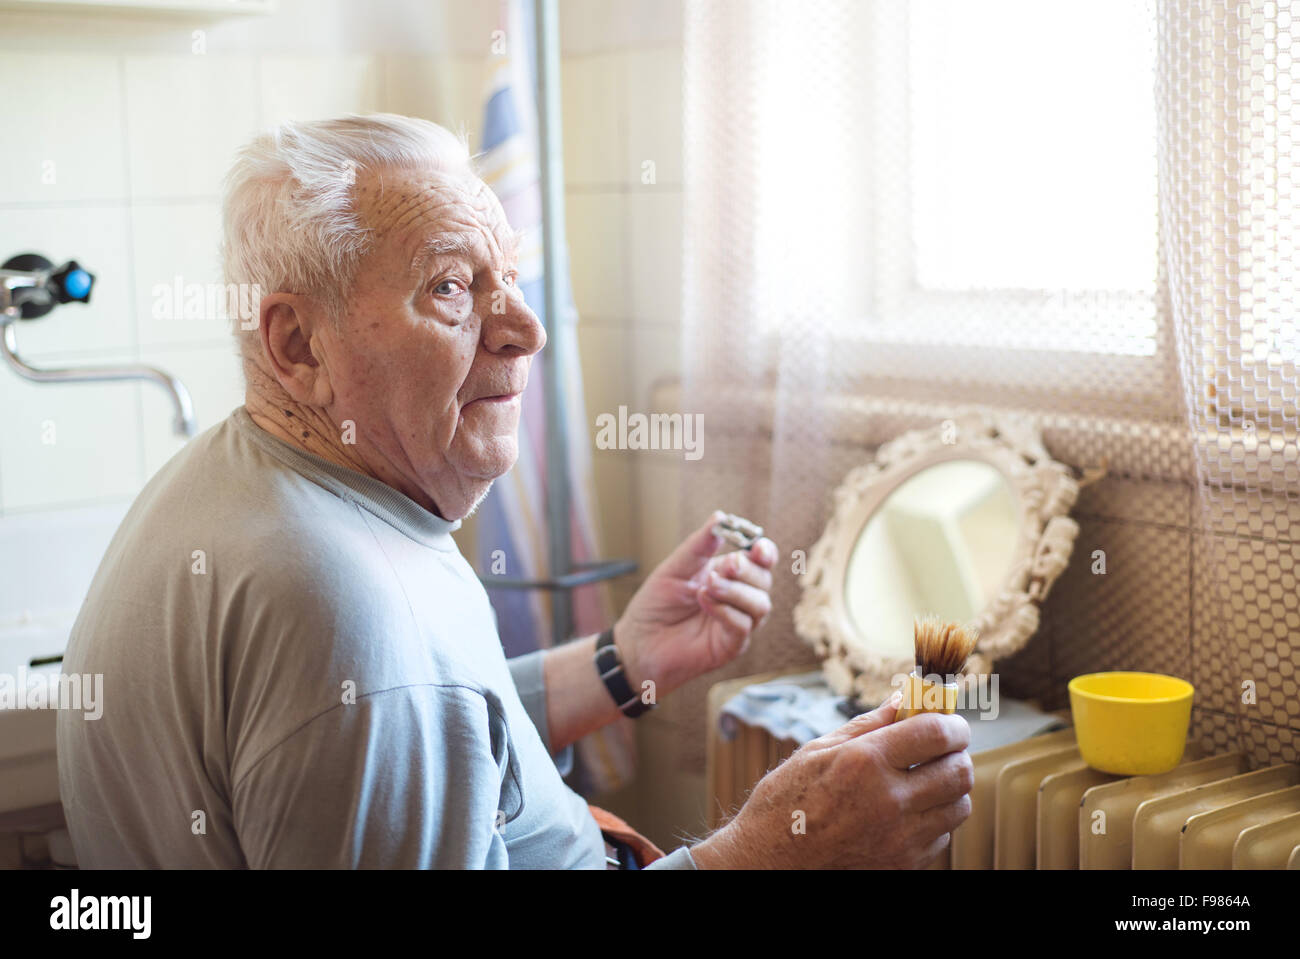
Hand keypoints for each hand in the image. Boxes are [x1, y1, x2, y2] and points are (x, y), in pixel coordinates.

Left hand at [614, 511, 777, 696]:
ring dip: (736, 591)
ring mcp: (737, 622)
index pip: (760, 560)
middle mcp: (738, 598)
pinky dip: (726, 611)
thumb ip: (700, 545)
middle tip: (727, 565)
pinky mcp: (731, 646)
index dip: (765, 552)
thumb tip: (721, 517)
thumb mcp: (675, 567)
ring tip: (708, 585)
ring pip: (760, 604)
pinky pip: (743, 626)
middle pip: (764, 580)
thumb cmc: (656, 605)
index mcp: (728, 574)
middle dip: (748, 570)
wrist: (638, 641)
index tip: (758, 546)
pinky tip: (704, 601)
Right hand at [690, 695, 973, 868]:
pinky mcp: (903, 864)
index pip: (935, 733)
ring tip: (927, 780)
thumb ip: (868, 725)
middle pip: (958, 771)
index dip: (952, 723)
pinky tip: (908, 812)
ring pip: (959, 806)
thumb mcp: (817, 752)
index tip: (951, 722)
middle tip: (943, 749)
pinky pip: (942, 836)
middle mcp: (888, 801)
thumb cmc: (785, 803)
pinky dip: (935, 820)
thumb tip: (903, 699)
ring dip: (951, 788)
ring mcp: (900, 838)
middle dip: (958, 754)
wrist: (771, 863)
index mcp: (864, 762)